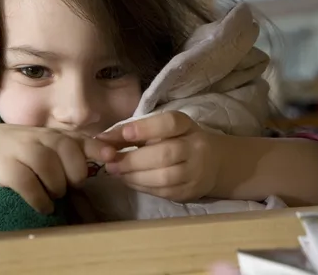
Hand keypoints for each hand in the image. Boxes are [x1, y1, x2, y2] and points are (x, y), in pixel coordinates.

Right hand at [0, 124, 116, 213]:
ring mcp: (21, 149)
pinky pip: (27, 183)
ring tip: (54, 196)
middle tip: (71, 187)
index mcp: (53, 134)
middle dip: (75, 174)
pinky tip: (42, 205)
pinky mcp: (4, 166)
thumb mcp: (45, 145)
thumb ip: (71, 153)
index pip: (80, 138)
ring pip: (48, 166)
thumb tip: (104, 167)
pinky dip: (39, 198)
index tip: (112, 158)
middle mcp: (39, 137)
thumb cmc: (19, 150)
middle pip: (68, 151)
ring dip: (56, 187)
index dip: (98, 148)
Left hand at [97, 111, 221, 201]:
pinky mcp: (189, 192)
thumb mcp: (162, 130)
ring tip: (115, 172)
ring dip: (134, 176)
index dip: (146, 128)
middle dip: (132, 159)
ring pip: (163, 177)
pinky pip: (163, 192)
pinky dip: (141, 186)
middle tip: (110, 161)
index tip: (124, 133)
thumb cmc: (179, 141)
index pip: (169, 124)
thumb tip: (103, 139)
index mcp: (187, 126)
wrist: (214, 164)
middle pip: (164, 154)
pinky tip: (128, 180)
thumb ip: (134, 132)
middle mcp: (195, 148)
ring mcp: (194, 172)